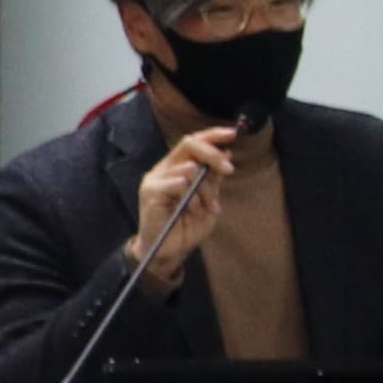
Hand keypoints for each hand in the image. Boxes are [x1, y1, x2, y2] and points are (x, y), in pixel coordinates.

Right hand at [126, 126, 239, 288]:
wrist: (170, 249)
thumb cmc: (187, 224)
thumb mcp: (209, 199)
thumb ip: (214, 177)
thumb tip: (227, 151)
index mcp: (178, 167)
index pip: (193, 141)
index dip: (212, 135)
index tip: (233, 133)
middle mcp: (164, 168)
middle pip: (189, 144)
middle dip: (213, 155)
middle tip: (229, 169)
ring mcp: (155, 179)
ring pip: (188, 168)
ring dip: (205, 188)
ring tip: (206, 207)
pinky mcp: (149, 192)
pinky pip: (176, 183)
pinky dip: (190, 196)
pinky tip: (191, 208)